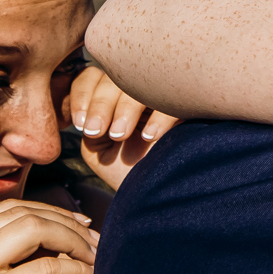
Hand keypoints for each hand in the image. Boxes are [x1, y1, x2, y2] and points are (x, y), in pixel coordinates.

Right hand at [0, 201, 97, 273]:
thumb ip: (14, 251)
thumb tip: (65, 221)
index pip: (4, 210)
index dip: (49, 212)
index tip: (82, 226)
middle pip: (19, 215)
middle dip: (65, 224)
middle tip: (96, 241)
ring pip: (32, 231)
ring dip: (73, 241)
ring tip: (96, 257)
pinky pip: (47, 268)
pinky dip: (77, 269)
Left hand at [65, 66, 181, 189]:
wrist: (163, 198)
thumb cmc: (130, 175)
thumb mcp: (98, 149)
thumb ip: (88, 121)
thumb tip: (82, 103)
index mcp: (116, 99)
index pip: (94, 76)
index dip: (83, 95)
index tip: (80, 126)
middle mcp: (141, 91)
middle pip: (117, 74)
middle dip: (100, 104)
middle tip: (97, 132)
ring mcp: (167, 96)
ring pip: (142, 80)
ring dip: (125, 107)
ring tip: (121, 136)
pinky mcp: (192, 106)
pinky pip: (174, 96)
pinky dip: (159, 115)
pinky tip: (150, 137)